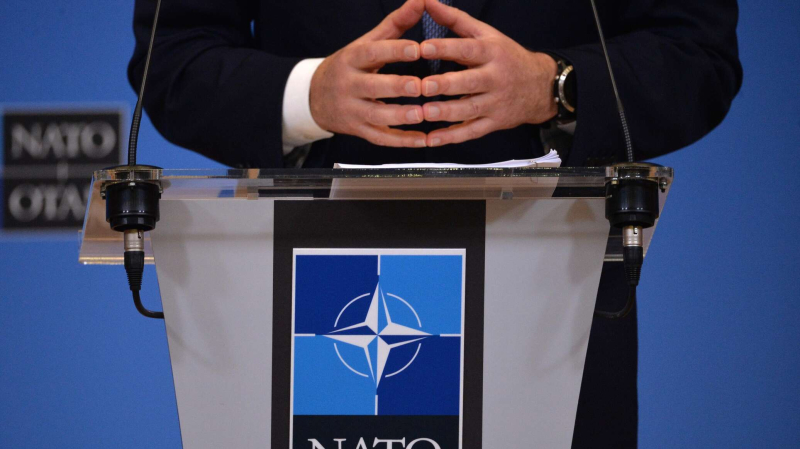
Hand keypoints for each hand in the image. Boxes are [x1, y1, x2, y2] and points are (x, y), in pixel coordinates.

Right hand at [310, 0, 427, 147]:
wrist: (314, 97)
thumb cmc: (349, 67)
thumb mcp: (366, 43)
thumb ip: (395, 25)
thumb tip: (421, 0)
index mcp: (352, 59)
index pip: (372, 53)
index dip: (394, 50)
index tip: (417, 48)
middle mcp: (349, 85)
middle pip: (372, 86)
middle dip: (396, 87)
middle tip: (420, 86)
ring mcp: (352, 110)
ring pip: (376, 116)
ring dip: (399, 117)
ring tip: (422, 115)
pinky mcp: (358, 130)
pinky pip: (380, 138)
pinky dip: (402, 141)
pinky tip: (422, 139)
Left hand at [419, 0, 558, 146]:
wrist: (541, 87)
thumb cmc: (506, 57)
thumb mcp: (487, 35)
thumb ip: (456, 20)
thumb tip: (428, 1)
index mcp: (492, 53)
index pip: (467, 49)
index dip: (445, 48)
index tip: (423, 48)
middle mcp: (495, 78)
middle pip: (469, 82)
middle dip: (445, 85)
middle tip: (423, 86)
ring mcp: (495, 103)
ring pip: (469, 110)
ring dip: (445, 113)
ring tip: (424, 113)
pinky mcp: (493, 123)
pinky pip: (471, 132)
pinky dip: (451, 137)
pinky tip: (431, 139)